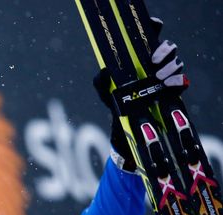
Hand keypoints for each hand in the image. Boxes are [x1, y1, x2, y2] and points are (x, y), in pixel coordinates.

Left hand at [94, 17, 187, 172]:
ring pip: (176, 62)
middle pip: (169, 46)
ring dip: (170, 67)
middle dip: (164, 50)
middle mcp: (156, 62)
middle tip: (153, 61)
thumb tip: (104, 71)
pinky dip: (178, 81)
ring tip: (159, 77)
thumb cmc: (114, 98)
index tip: (155, 26)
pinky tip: (169, 85)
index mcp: (140, 55)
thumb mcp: (103, 88)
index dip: (155, 27)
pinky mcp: (173, 88)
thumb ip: (100, 80)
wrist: (124, 120)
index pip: (151, 35)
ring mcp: (166, 74)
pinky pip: (182, 80)